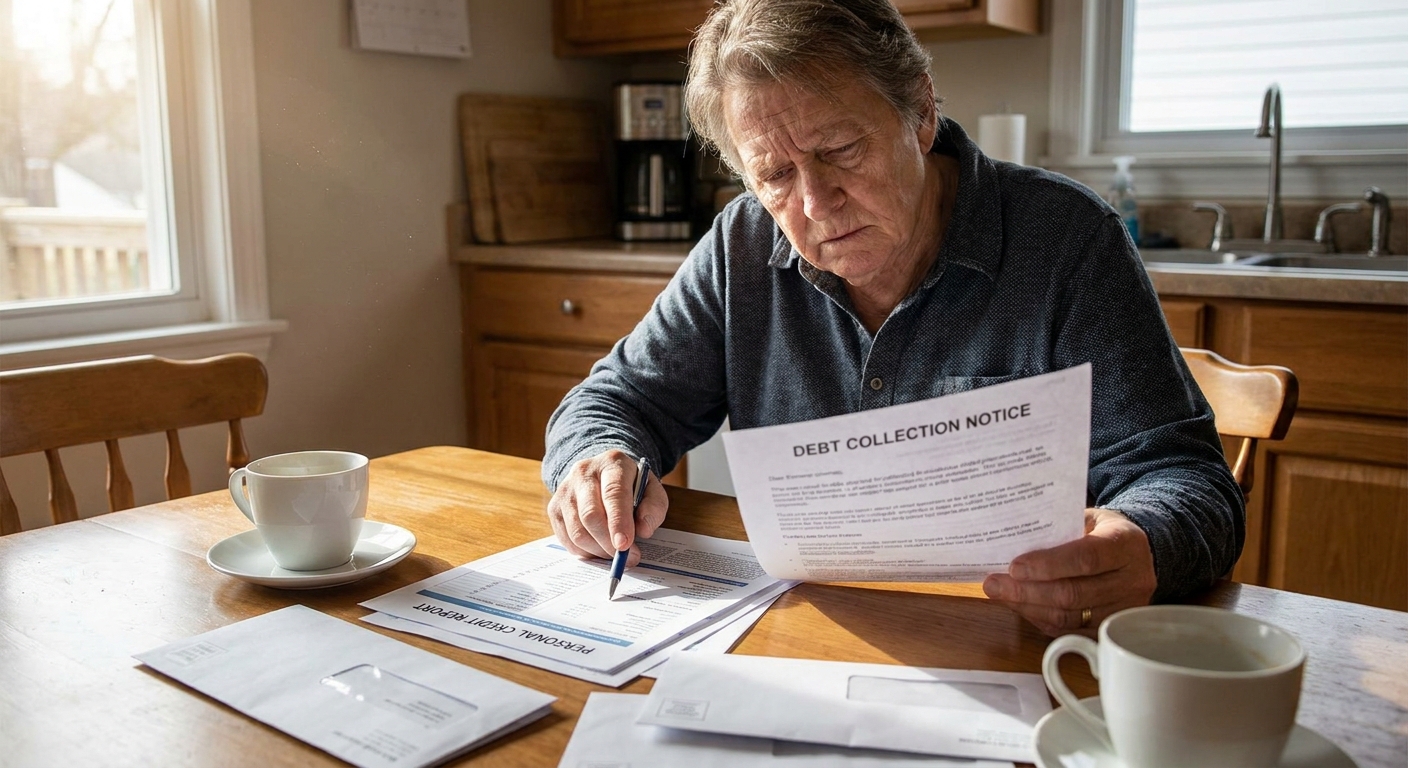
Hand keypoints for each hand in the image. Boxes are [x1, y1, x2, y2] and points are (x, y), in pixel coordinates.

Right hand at [546, 449, 668, 566]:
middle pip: (590, 514)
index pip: (613, 493)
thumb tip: (643, 530)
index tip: (625, 545)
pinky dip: (584, 552)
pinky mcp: (554, 508)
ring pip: (577, 531)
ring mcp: (565, 490)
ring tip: (614, 553)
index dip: (618, 521)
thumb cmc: (630, 486)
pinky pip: (566, 539)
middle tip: (624, 557)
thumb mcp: (652, 490)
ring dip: (597, 550)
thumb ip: (654, 507)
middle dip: (607, 542)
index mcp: (612, 463)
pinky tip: (599, 549)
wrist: (603, 474)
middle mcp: (583, 472)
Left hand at [982, 508, 1156, 635]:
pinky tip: (1021, 607)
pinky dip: (1041, 620)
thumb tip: (1012, 541)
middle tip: (994, 584)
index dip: (1048, 565)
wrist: (1141, 553)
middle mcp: (1132, 580)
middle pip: (1074, 594)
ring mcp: (1125, 610)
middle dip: (1027, 591)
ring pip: (1069, 618)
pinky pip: (1070, 632)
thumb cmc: (1104, 531)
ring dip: (1029, 608)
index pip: (1085, 558)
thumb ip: (1059, 528)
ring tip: (1001, 595)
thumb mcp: (1089, 517)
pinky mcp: (1112, 629)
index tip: (1014, 567)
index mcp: (1126, 544)